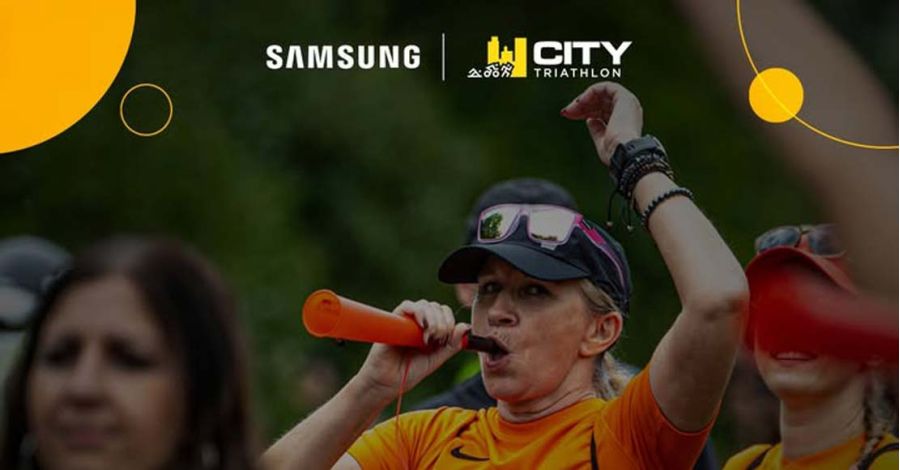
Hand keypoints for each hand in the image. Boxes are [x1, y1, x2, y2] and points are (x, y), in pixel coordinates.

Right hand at [354, 300, 468, 400]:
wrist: (388, 382)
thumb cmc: (409, 372)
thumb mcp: (437, 359)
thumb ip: (452, 345)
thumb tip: (466, 326)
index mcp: (431, 330)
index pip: (445, 313)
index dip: (449, 322)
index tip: (445, 339)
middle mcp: (419, 323)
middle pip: (437, 307)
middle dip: (442, 323)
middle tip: (436, 340)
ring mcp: (407, 320)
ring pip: (425, 305)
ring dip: (432, 319)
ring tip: (426, 338)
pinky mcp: (394, 320)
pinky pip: (407, 306)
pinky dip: (417, 312)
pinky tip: (420, 326)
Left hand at [561, 81, 642, 165]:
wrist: (622, 152)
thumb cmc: (614, 153)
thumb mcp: (602, 141)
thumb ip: (597, 129)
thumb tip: (589, 120)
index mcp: (624, 121)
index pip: (602, 111)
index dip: (584, 111)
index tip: (569, 116)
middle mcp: (628, 110)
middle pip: (600, 102)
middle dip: (581, 105)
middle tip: (566, 112)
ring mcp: (628, 103)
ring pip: (601, 94)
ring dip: (583, 99)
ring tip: (571, 109)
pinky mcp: (624, 97)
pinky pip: (605, 87)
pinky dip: (591, 92)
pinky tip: (580, 102)